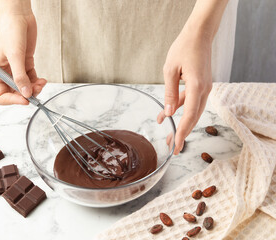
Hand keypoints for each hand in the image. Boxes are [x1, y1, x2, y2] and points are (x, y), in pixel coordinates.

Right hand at [0, 3, 45, 104]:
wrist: (19, 16)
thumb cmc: (10, 31)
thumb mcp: (15, 55)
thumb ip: (20, 76)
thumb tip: (25, 93)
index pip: (1, 95)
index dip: (13, 100)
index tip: (25, 99)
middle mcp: (6, 73)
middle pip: (15, 93)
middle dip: (26, 94)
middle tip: (36, 92)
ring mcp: (17, 69)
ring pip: (26, 87)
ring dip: (34, 89)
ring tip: (41, 83)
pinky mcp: (26, 64)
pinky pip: (32, 79)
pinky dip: (38, 82)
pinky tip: (42, 80)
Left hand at [158, 27, 212, 154]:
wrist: (198, 34)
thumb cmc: (183, 48)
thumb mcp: (170, 70)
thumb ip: (169, 93)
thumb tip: (168, 114)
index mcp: (197, 87)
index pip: (189, 116)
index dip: (182, 133)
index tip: (175, 146)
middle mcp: (204, 90)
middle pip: (193, 118)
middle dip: (182, 133)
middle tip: (172, 148)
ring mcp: (204, 88)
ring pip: (192, 111)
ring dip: (180, 123)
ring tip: (167, 136)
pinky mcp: (201, 85)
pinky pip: (190, 101)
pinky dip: (178, 109)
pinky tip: (165, 115)